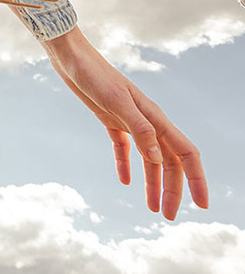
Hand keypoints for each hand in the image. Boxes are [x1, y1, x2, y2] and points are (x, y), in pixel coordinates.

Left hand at [42, 26, 207, 220]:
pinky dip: (126, 166)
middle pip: (169, 162)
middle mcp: (147, 121)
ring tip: (152, 209)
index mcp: (154, 118)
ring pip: (149, 159)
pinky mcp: (110, 120)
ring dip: (153, 184)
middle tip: (168, 217)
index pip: (185, 152)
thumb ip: (139, 128)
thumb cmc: (94, 74)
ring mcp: (129, 121)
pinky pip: (124, 149)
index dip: (197, 179)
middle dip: (173, 190)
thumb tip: (159, 159)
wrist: (70, 57)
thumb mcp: (116, 102)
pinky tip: (125, 182)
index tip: (202, 205)